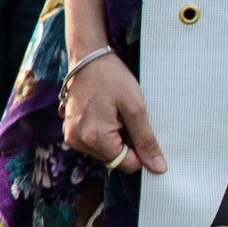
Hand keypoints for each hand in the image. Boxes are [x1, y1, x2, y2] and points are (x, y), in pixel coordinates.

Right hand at [60, 50, 165, 176]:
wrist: (88, 59)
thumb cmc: (112, 78)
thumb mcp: (135, 108)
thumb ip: (146, 140)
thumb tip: (158, 168)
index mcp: (94, 137)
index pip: (127, 164)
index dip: (140, 150)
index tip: (140, 128)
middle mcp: (77, 141)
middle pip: (114, 159)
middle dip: (125, 142)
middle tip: (125, 117)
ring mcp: (71, 137)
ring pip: (104, 152)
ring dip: (115, 138)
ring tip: (113, 113)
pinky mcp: (69, 131)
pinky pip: (94, 143)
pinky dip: (104, 133)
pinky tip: (105, 114)